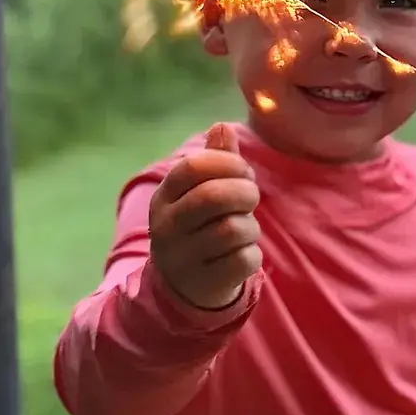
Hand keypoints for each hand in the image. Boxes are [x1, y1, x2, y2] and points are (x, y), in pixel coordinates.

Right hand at [149, 123, 261, 309]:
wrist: (183, 288)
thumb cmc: (197, 228)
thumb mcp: (196, 194)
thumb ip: (213, 161)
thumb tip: (222, 127)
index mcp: (163, 198)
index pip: (192, 168)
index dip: (226, 162)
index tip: (243, 169)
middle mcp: (166, 228)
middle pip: (213, 196)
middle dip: (244, 191)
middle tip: (251, 196)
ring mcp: (183, 259)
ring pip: (232, 229)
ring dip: (250, 226)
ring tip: (243, 230)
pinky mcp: (205, 284)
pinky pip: (244, 259)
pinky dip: (252, 254)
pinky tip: (241, 255)